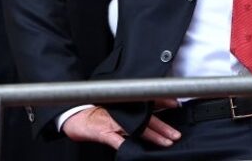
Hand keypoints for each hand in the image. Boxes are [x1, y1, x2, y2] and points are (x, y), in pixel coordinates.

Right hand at [62, 106, 180, 149]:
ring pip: (138, 130)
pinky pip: (117, 141)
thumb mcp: (116, 106)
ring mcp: (115, 123)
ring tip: (166, 142)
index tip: (176, 104)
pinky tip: (133, 150)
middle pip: (148, 120)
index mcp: (128, 106)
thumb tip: (152, 107)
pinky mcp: (104, 133)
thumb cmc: (96, 111)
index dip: (163, 101)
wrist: (74, 115)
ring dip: (153, 136)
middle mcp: (124, 113)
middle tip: (176, 134)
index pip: (149, 102)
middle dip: (164, 128)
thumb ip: (133, 108)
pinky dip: (125, 144)